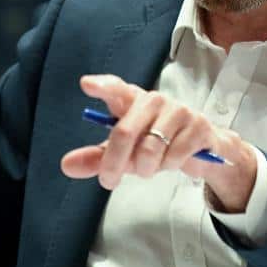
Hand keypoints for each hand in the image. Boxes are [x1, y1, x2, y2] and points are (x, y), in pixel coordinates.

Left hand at [60, 74, 256, 211]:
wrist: (201, 148)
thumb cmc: (155, 144)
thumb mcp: (124, 151)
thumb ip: (97, 158)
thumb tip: (65, 165)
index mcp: (132, 100)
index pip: (116, 88)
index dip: (102, 86)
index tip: (86, 84)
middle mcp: (154, 99)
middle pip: (125, 131)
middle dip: (114, 163)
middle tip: (109, 181)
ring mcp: (178, 110)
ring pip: (150, 150)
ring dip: (146, 169)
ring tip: (151, 166)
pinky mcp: (198, 125)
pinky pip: (174, 156)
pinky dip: (169, 167)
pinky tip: (173, 160)